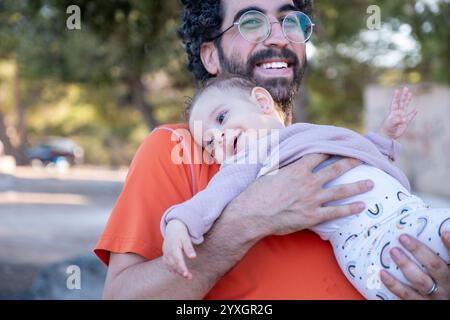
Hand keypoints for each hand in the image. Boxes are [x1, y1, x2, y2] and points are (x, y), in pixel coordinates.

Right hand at [162, 220, 196, 278]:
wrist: (173, 228)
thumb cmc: (181, 233)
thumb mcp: (186, 239)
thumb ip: (189, 248)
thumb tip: (193, 257)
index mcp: (174, 248)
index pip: (178, 261)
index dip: (182, 268)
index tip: (187, 275)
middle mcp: (168, 251)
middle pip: (174, 265)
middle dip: (181, 272)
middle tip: (189, 277)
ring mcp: (165, 253)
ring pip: (170, 265)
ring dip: (177, 271)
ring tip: (185, 275)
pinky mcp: (164, 253)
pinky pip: (166, 263)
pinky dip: (170, 268)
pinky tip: (175, 272)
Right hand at [234, 154, 372, 236]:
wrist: (254, 213)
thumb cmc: (257, 192)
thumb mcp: (269, 172)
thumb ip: (282, 164)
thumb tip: (285, 156)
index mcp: (298, 169)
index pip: (319, 155)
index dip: (332, 149)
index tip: (342, 145)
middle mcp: (309, 182)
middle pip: (335, 169)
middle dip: (352, 162)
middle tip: (365, 159)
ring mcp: (312, 199)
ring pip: (341, 190)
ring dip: (358, 186)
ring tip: (371, 183)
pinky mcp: (312, 216)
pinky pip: (336, 212)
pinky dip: (350, 209)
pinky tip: (361, 206)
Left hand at [380, 87, 416, 139]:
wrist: (387, 136)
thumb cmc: (387, 129)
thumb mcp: (390, 124)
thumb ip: (396, 120)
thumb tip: (404, 119)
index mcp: (393, 112)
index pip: (395, 103)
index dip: (396, 97)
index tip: (397, 90)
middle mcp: (397, 113)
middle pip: (401, 102)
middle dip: (404, 95)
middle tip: (406, 88)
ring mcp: (402, 117)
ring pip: (406, 107)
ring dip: (408, 101)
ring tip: (410, 94)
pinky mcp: (405, 123)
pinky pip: (410, 117)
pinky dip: (413, 114)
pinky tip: (416, 110)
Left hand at [380, 232, 449, 299]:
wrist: (443, 305)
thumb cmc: (444, 284)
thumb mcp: (448, 270)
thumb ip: (445, 255)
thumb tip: (439, 233)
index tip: (444, 233)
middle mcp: (446, 285)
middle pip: (434, 266)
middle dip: (419, 251)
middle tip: (403, 238)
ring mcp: (433, 296)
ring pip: (420, 280)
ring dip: (405, 265)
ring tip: (393, 251)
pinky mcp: (419, 303)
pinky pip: (406, 294)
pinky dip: (393, 284)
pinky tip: (382, 273)